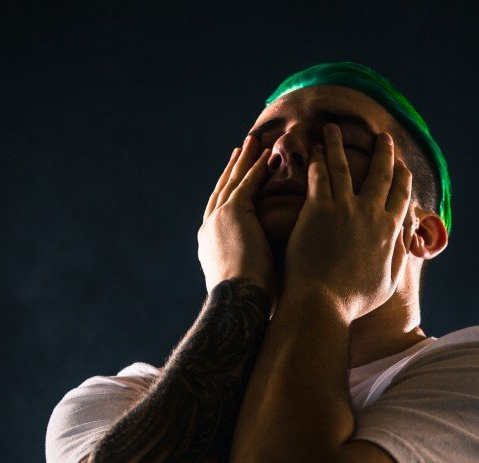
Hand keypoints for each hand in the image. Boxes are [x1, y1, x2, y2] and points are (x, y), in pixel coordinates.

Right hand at [198, 135, 275, 299]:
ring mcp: (219, 219)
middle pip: (223, 190)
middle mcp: (210, 229)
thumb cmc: (247, 305)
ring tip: (254, 141)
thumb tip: (268, 277)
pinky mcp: (234, 214)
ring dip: (245, 160)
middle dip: (233, 168)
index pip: (221, 211)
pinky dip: (257, 168)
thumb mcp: (247, 284)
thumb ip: (252, 271)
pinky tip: (267, 154)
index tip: (237, 177)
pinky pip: (247, 185)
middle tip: (242, 148)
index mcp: (210, 246)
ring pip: (234, 182)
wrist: (238, 305)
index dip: (229, 191)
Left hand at [283, 123, 413, 321]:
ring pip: (344, 167)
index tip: (402, 164)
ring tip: (334, 128)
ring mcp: (344, 209)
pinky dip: (319, 160)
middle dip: (383, 152)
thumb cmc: (352, 301)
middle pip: (380, 173)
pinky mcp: (318, 209)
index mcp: (390, 232)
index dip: (403, 176)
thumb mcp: (387, 284)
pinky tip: (315, 150)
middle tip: (382, 137)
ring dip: (339, 144)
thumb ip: (398, 258)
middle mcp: (371, 214)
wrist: (322, 304)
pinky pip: (320, 176)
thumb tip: (404, 240)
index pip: (401, 195)